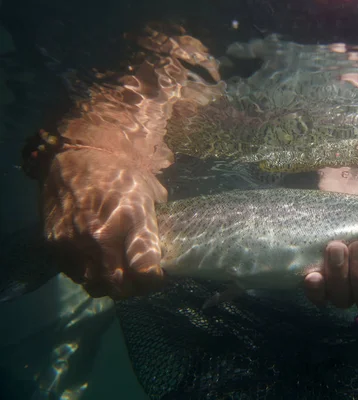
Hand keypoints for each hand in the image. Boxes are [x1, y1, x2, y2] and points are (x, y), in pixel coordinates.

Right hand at [42, 149, 167, 298]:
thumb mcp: (148, 191)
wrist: (75, 153)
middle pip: (120, 287)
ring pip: (94, 285)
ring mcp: (74, 243)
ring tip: (117, 276)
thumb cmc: (119, 170)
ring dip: (108, 286)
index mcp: (131, 222)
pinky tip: (95, 264)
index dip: (154, 282)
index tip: (158, 278)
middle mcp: (102, 238)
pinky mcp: (54, 244)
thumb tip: (168, 236)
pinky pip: (73, 273)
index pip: (145, 273)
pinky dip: (87, 274)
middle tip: (138, 282)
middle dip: (133, 290)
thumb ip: (155, 219)